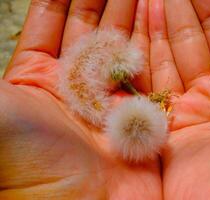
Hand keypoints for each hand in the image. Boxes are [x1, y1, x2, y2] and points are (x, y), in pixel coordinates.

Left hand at [0, 0, 161, 198]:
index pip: (52, 24)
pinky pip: (149, 73)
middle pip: (92, 31)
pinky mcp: (139, 115)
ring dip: (130, 17)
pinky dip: (154, 45)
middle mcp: (76, 88)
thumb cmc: (26, 159)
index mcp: (38, 80)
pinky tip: (157, 19)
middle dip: (104, 1)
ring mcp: (111, 101)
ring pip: (122, 48)